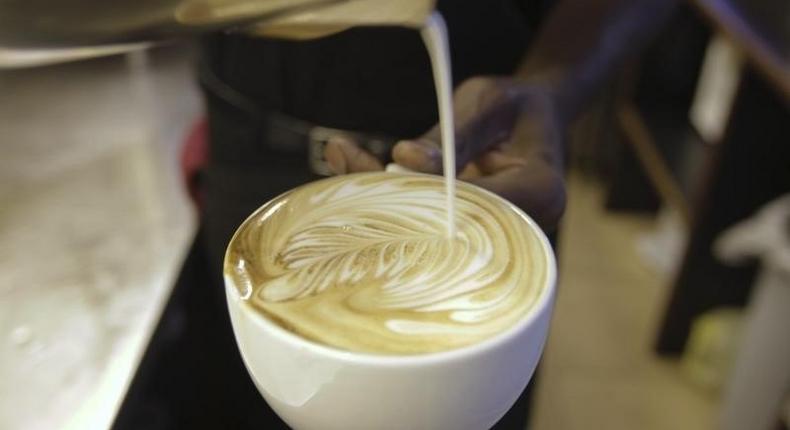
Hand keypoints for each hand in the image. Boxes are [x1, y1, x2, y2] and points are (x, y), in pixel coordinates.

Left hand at [325, 76, 566, 230]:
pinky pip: (426, 225)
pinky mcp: (469, 236)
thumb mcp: (486, 102)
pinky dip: (390, 200)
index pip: (475, 204)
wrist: (533, 120)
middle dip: (392, 200)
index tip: (384, 169)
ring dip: (383, 200)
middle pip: (447, 228)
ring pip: (430, 231)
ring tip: (343, 156)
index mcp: (539, 190)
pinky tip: (352, 167)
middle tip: (344, 166)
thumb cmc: (514, 106)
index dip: (426, 191)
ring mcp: (496, 237)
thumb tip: (404, 159)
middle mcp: (523, 225)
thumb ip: (452, 133)